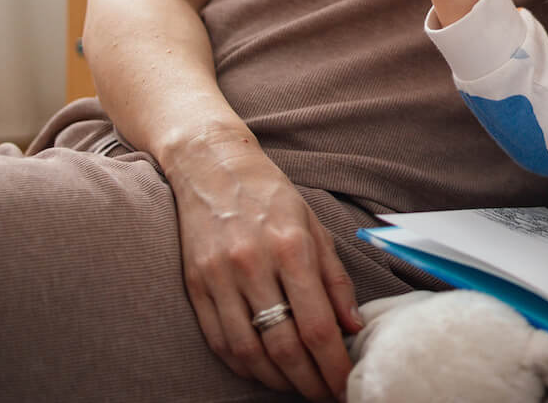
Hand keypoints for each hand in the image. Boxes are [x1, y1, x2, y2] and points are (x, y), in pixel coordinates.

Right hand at [170, 132, 360, 400]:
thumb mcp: (316, 227)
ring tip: (298, 387)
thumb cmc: (273, 197)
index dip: (333, 364)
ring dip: (276, 379)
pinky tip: (263, 371)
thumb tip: (352, 327)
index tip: (346, 384)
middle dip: (309, 381)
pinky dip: (243, 364)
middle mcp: (254, 265)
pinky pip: (218, 340)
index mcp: (292, 248)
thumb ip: (335, 280)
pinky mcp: (195, 285)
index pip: (317, 325)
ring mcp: (219, 278)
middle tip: (326, 395)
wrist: (213, 167)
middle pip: (284, 346)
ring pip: (249, 351)